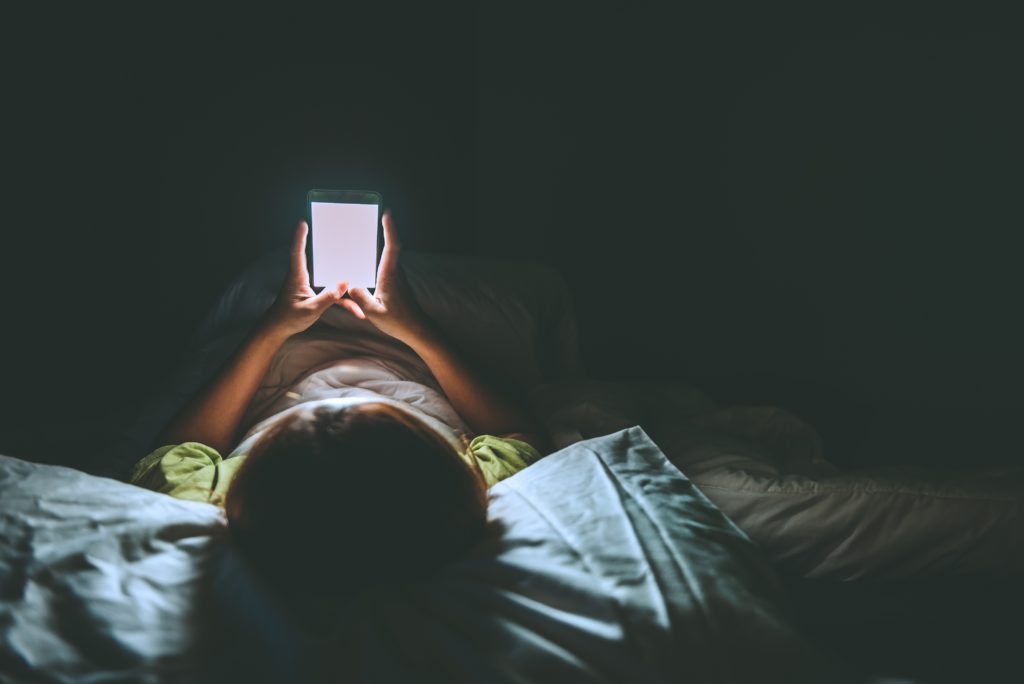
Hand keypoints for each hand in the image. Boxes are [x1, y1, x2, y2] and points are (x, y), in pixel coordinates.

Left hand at [264, 220, 363, 337]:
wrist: (279, 329)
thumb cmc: (289, 318)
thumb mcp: (311, 309)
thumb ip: (328, 297)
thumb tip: (344, 283)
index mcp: (297, 277)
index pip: (298, 252)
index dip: (300, 237)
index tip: (303, 223)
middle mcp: (303, 278)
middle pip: (320, 261)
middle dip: (331, 252)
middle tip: (339, 237)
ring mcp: (310, 286)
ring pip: (331, 282)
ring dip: (345, 288)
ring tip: (358, 285)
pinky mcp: (316, 296)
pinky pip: (333, 295)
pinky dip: (344, 302)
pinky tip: (356, 311)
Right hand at [346, 210, 428, 341]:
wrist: (417, 330)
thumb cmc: (398, 321)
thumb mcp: (373, 312)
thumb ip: (359, 297)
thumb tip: (349, 285)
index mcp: (390, 275)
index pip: (391, 246)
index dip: (389, 229)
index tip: (386, 214)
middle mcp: (396, 273)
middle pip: (391, 247)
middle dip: (385, 232)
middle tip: (376, 218)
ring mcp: (398, 279)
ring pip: (389, 259)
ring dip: (383, 246)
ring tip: (366, 239)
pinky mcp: (397, 285)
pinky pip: (387, 268)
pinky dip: (380, 261)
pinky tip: (369, 266)